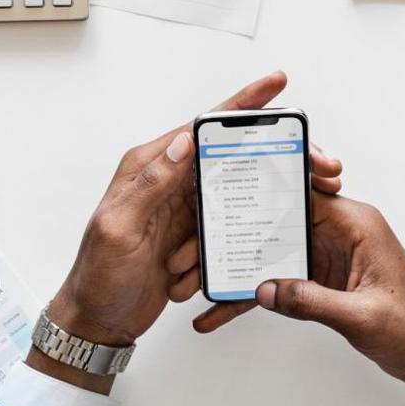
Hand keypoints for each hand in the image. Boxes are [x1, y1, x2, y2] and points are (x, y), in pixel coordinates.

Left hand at [35, 71, 344, 392]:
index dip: (240, 105)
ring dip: (239, 217)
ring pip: (230, 196)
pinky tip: (210, 268)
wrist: (97, 321)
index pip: (201, 127)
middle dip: (263, 158)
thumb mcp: (119, 228)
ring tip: (223, 240)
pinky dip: (223, 249)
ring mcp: (181, 209)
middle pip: (226, 156)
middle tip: (308, 161)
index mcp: (147, 167)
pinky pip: (222, 231)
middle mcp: (167, 181)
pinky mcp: (191, 235)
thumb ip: (151, 183)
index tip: (274, 84)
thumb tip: (184, 142)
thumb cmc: (97, 277)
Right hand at [192, 194, 404, 405]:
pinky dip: (257, 293)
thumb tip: (266, 289)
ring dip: (239, 267)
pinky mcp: (322, 277)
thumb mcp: (360, 316)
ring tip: (197, 280)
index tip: (228, 187)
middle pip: (278, 219)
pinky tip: (224, 311)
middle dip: (238, 230)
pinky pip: (280, 279)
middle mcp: (340, 231)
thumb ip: (311, 300)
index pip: (303, 191)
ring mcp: (329, 254)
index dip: (263, 188)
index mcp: (356, 223)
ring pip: (272, 250)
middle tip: (196, 242)